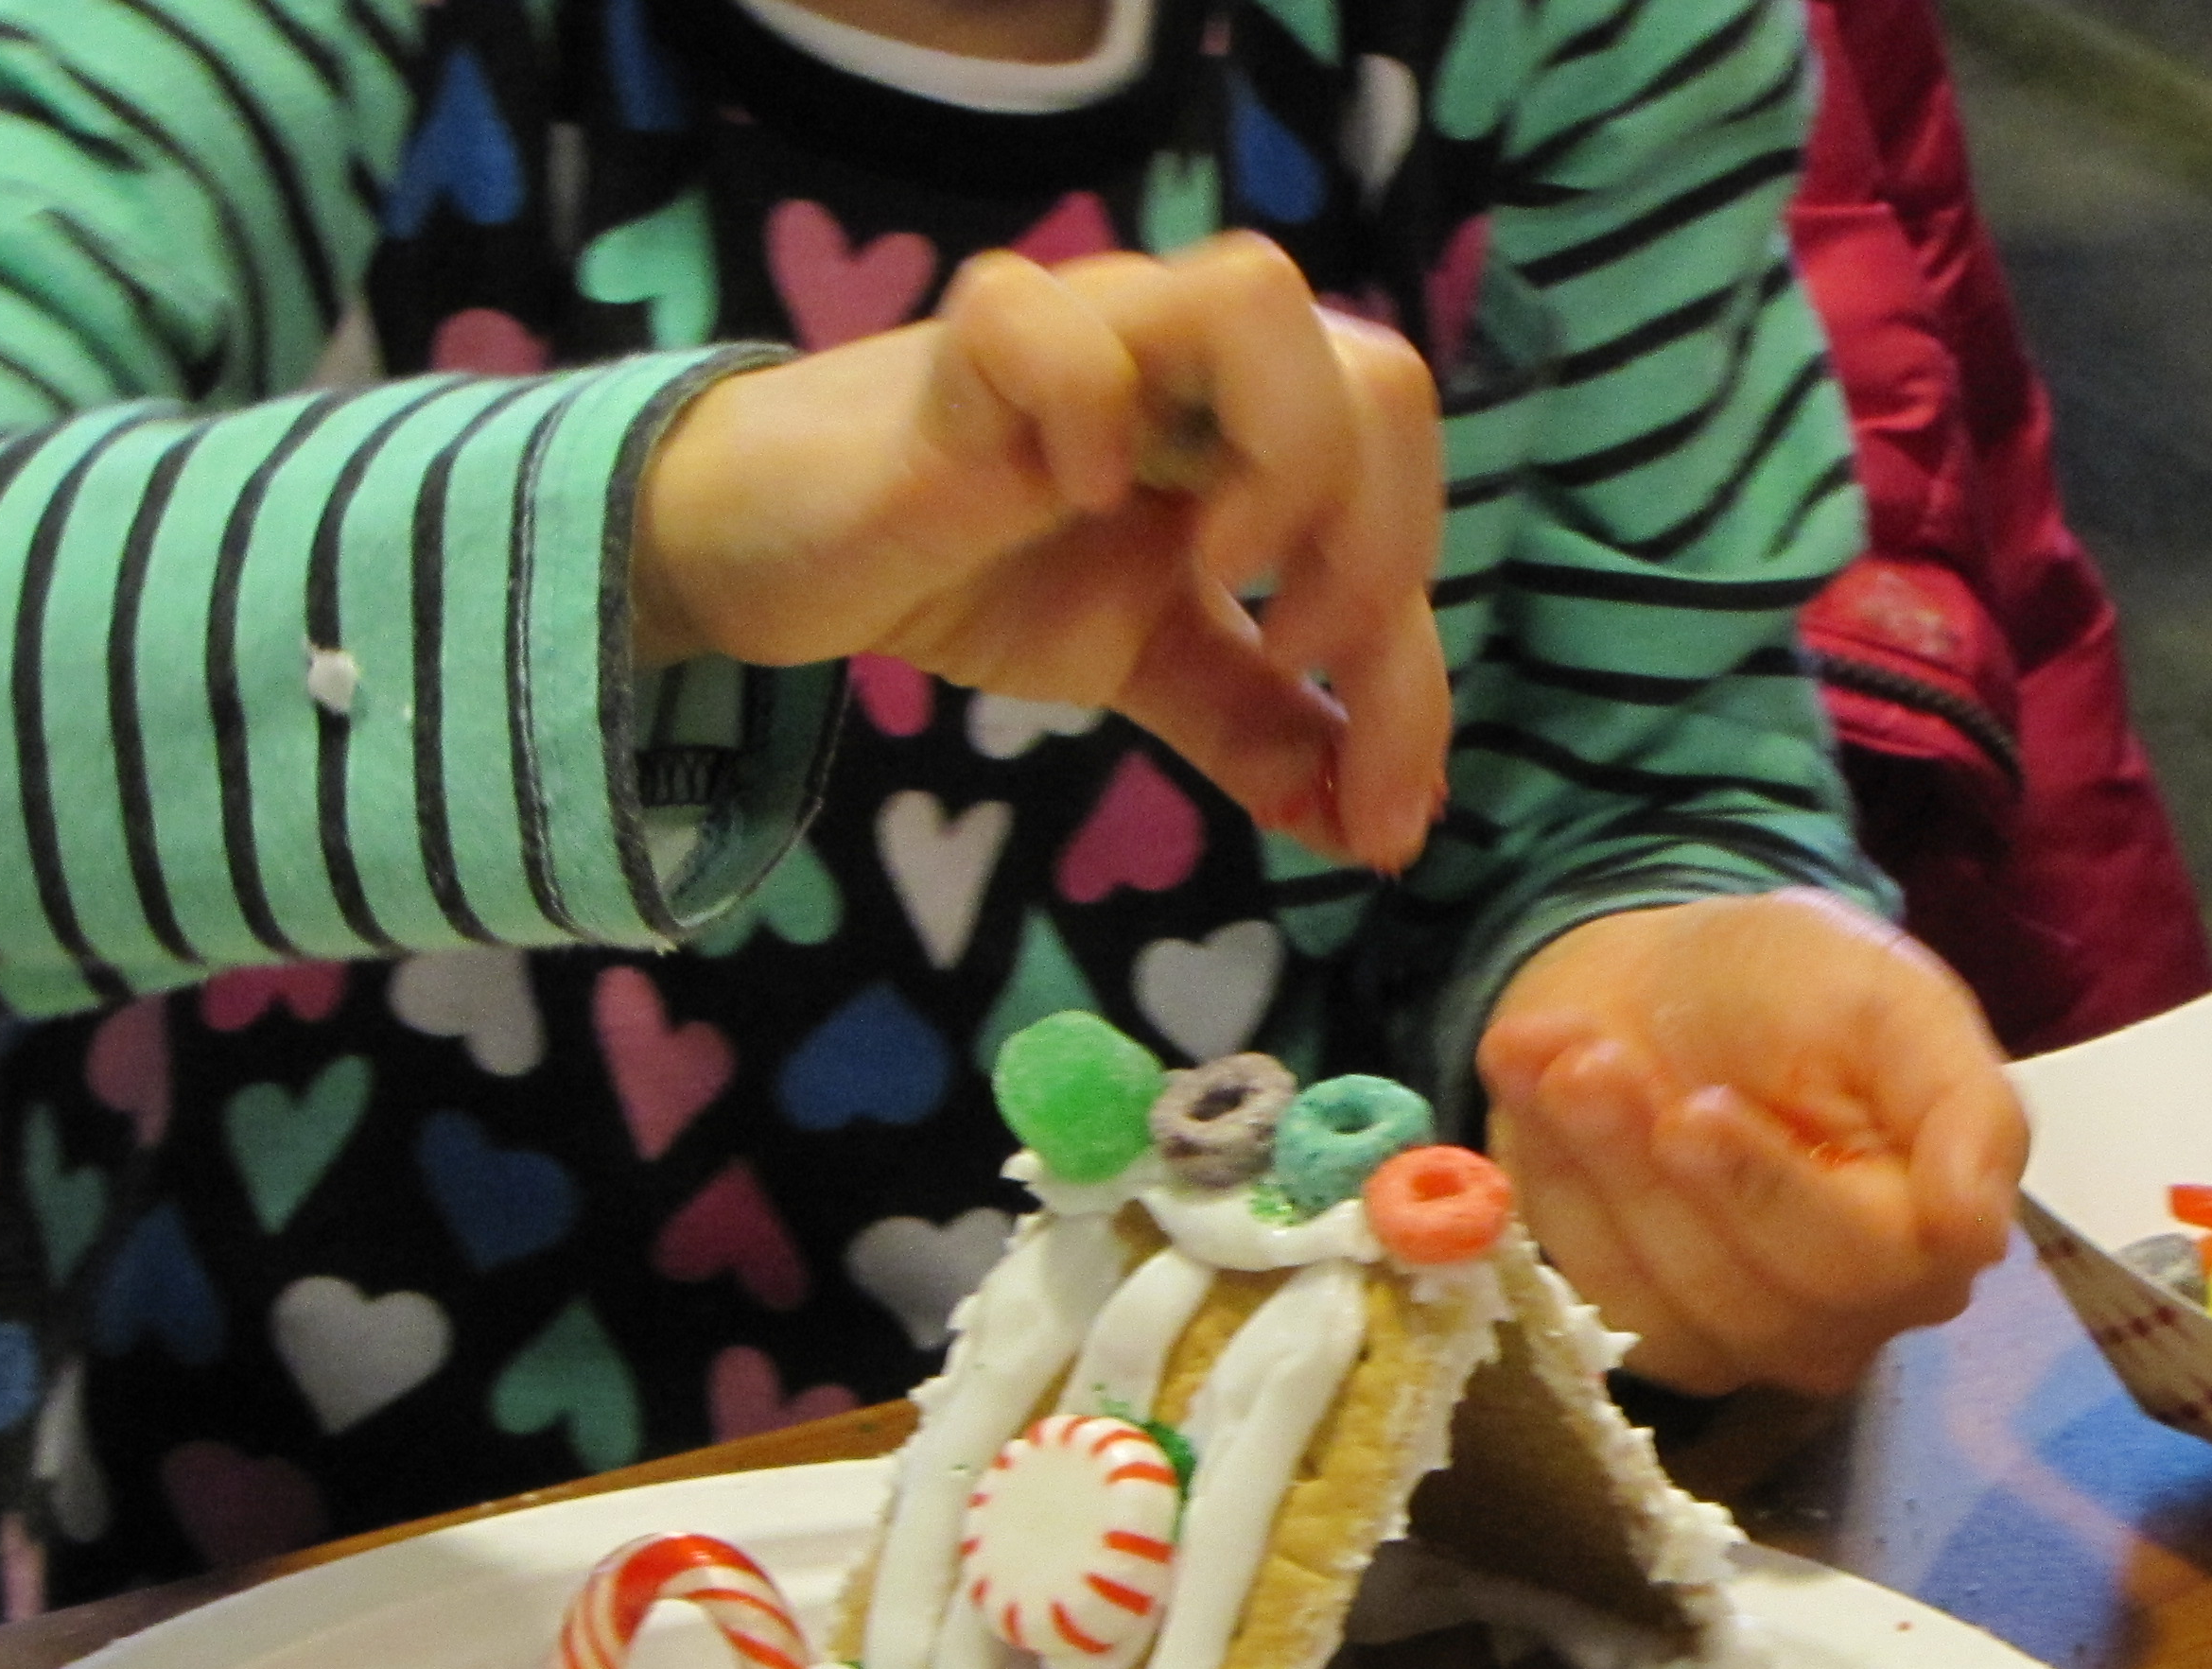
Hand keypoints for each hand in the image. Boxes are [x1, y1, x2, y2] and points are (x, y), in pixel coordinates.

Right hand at [630, 233, 1450, 874]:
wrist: (796, 556)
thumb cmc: (982, 574)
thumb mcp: (1150, 665)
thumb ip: (1262, 728)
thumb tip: (1374, 830)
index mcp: (1261, 428)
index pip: (1402, 519)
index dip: (1416, 686)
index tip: (1383, 824)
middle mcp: (1200, 359)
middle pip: (1387, 377)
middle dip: (1381, 551)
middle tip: (1295, 659)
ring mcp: (1095, 331)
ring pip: (1261, 296)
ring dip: (1285, 456)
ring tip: (1223, 570)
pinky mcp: (973, 344)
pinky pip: (1057, 325)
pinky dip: (1088, 413)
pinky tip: (1067, 501)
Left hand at [1479, 891, 2027, 1395]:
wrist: (1664, 983)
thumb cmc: (1794, 988)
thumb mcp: (1891, 999)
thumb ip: (1964, 1107)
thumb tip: (1979, 1233)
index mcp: (1933, 1235)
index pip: (1862, 1261)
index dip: (1766, 1192)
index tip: (1693, 1109)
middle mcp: (1852, 1314)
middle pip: (1752, 1296)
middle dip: (1655, 1170)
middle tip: (1592, 1057)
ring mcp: (1745, 1339)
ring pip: (1661, 1299)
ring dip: (1590, 1167)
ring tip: (1557, 1049)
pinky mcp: (1651, 1332)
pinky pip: (1589, 1289)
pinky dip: (1549, 1181)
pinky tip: (1533, 1082)